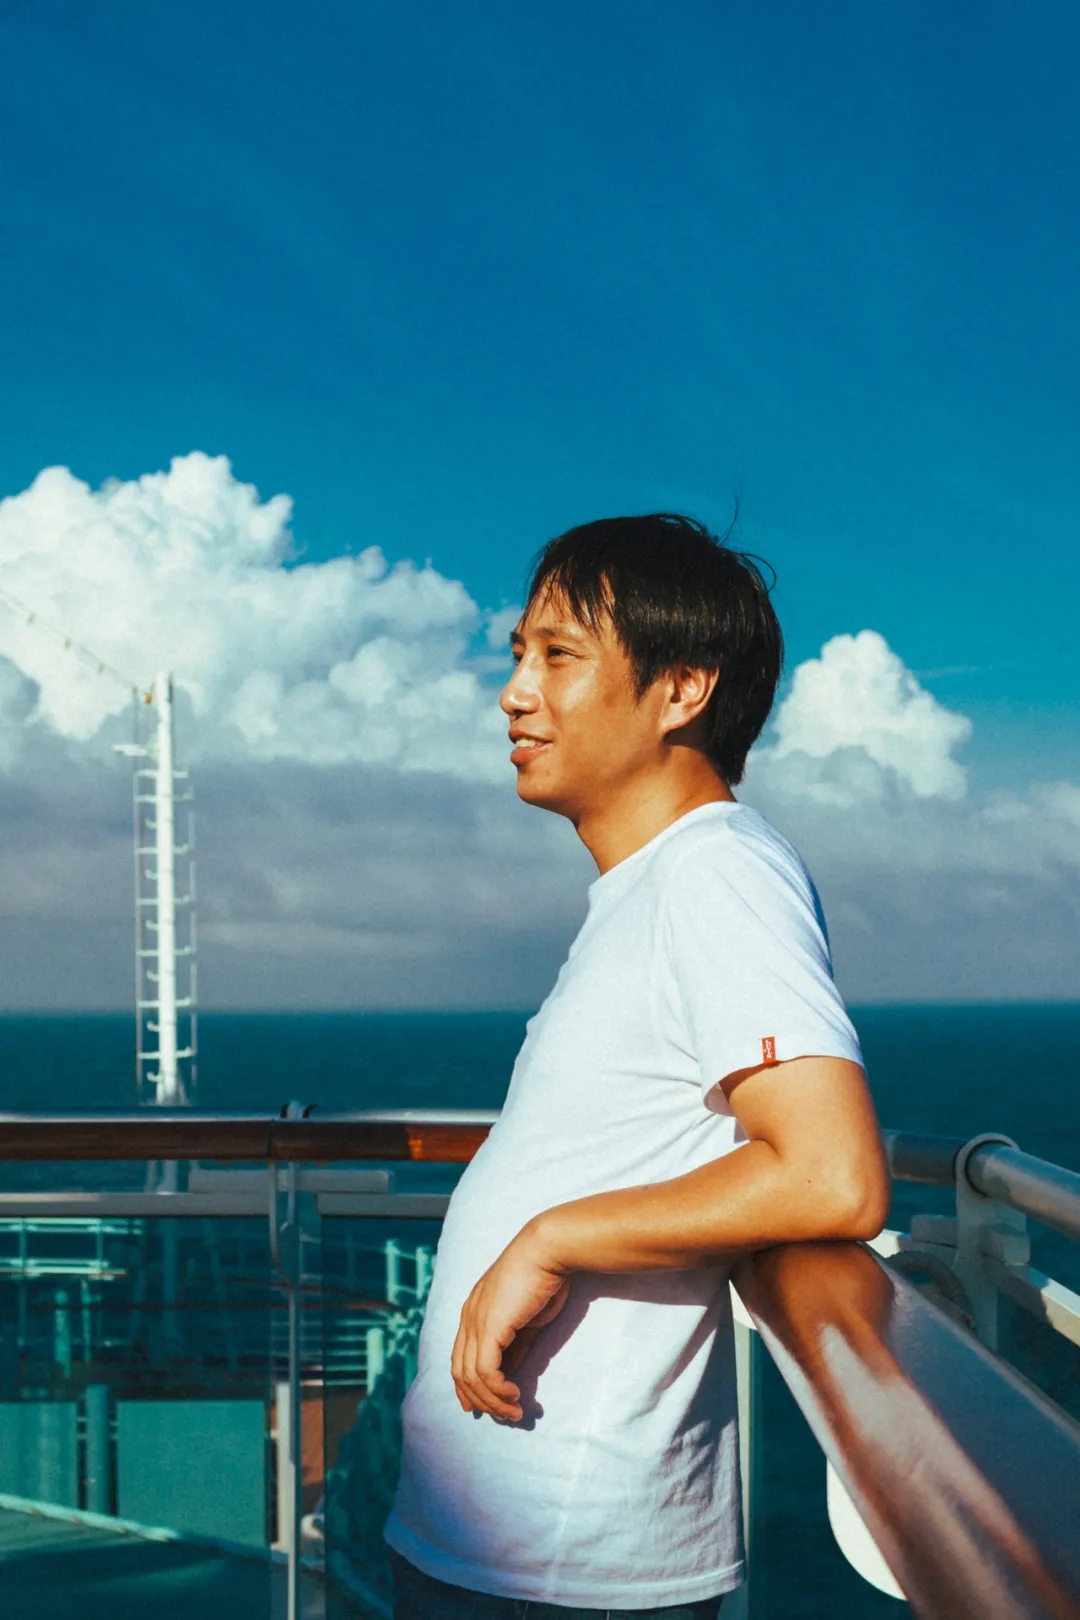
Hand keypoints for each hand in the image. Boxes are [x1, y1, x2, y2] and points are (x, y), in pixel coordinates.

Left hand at [451, 1221, 570, 1420]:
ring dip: (493, 1401)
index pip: (460, 1359)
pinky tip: (515, 1395)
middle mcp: (468, 1317)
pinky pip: (484, 1371)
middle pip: (461, 1373)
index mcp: (473, 1312)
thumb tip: (509, 1374)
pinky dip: (497, 1389)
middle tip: (506, 1415)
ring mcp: (475, 1322)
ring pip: (471, 1377)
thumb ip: (514, 1344)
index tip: (484, 1407)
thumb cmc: (542, 1278)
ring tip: (515, 1412)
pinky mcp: (489, 1327)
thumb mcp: (525, 1319)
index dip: (468, 1388)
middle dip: (481, 1401)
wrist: (548, 1251)